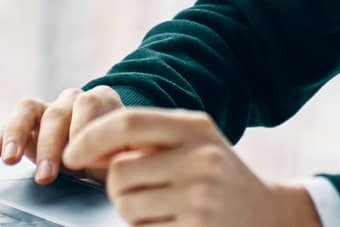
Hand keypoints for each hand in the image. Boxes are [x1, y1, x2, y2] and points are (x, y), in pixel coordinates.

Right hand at [0, 85, 124, 185]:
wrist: (104, 150)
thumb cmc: (115, 153)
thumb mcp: (122, 153)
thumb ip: (115, 154)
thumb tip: (108, 164)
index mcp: (100, 100)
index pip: (90, 105)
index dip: (84, 130)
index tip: (84, 160)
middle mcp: (71, 100)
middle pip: (57, 113)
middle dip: (50, 146)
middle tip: (46, 175)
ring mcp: (46, 109)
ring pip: (27, 110)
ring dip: (17, 135)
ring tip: (9, 160)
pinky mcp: (25, 124)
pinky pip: (7, 126)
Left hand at [63, 107, 319, 226]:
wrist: (269, 215)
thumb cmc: (218, 178)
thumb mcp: (196, 144)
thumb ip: (149, 140)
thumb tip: (84, 148)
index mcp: (196, 127)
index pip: (128, 122)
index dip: (90, 138)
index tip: (70, 155)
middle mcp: (202, 157)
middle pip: (118, 172)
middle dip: (116, 188)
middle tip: (141, 193)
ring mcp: (201, 197)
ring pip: (125, 204)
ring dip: (130, 213)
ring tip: (161, 211)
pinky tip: (172, 225)